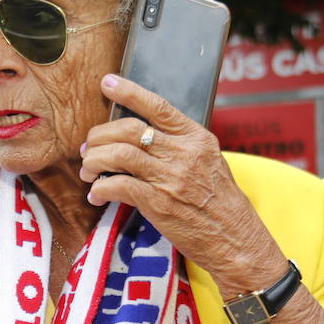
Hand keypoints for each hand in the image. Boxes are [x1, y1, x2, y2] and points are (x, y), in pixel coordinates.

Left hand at [80, 74, 281, 289]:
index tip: (107, 82)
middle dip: (99, 135)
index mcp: (197, 138)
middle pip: (129, 129)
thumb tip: (145, 138)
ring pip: (119, 155)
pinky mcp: (158, 203)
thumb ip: (181, 148)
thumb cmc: (222, 205)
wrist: (236, 240)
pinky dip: (100, 189)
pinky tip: (96, 196)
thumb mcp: (210, 163)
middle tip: (87, 147)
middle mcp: (183, 153)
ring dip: (94, 160)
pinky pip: (118, 186)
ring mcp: (170, 178)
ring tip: (87, 169)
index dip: (129, 91)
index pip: (158, 106)